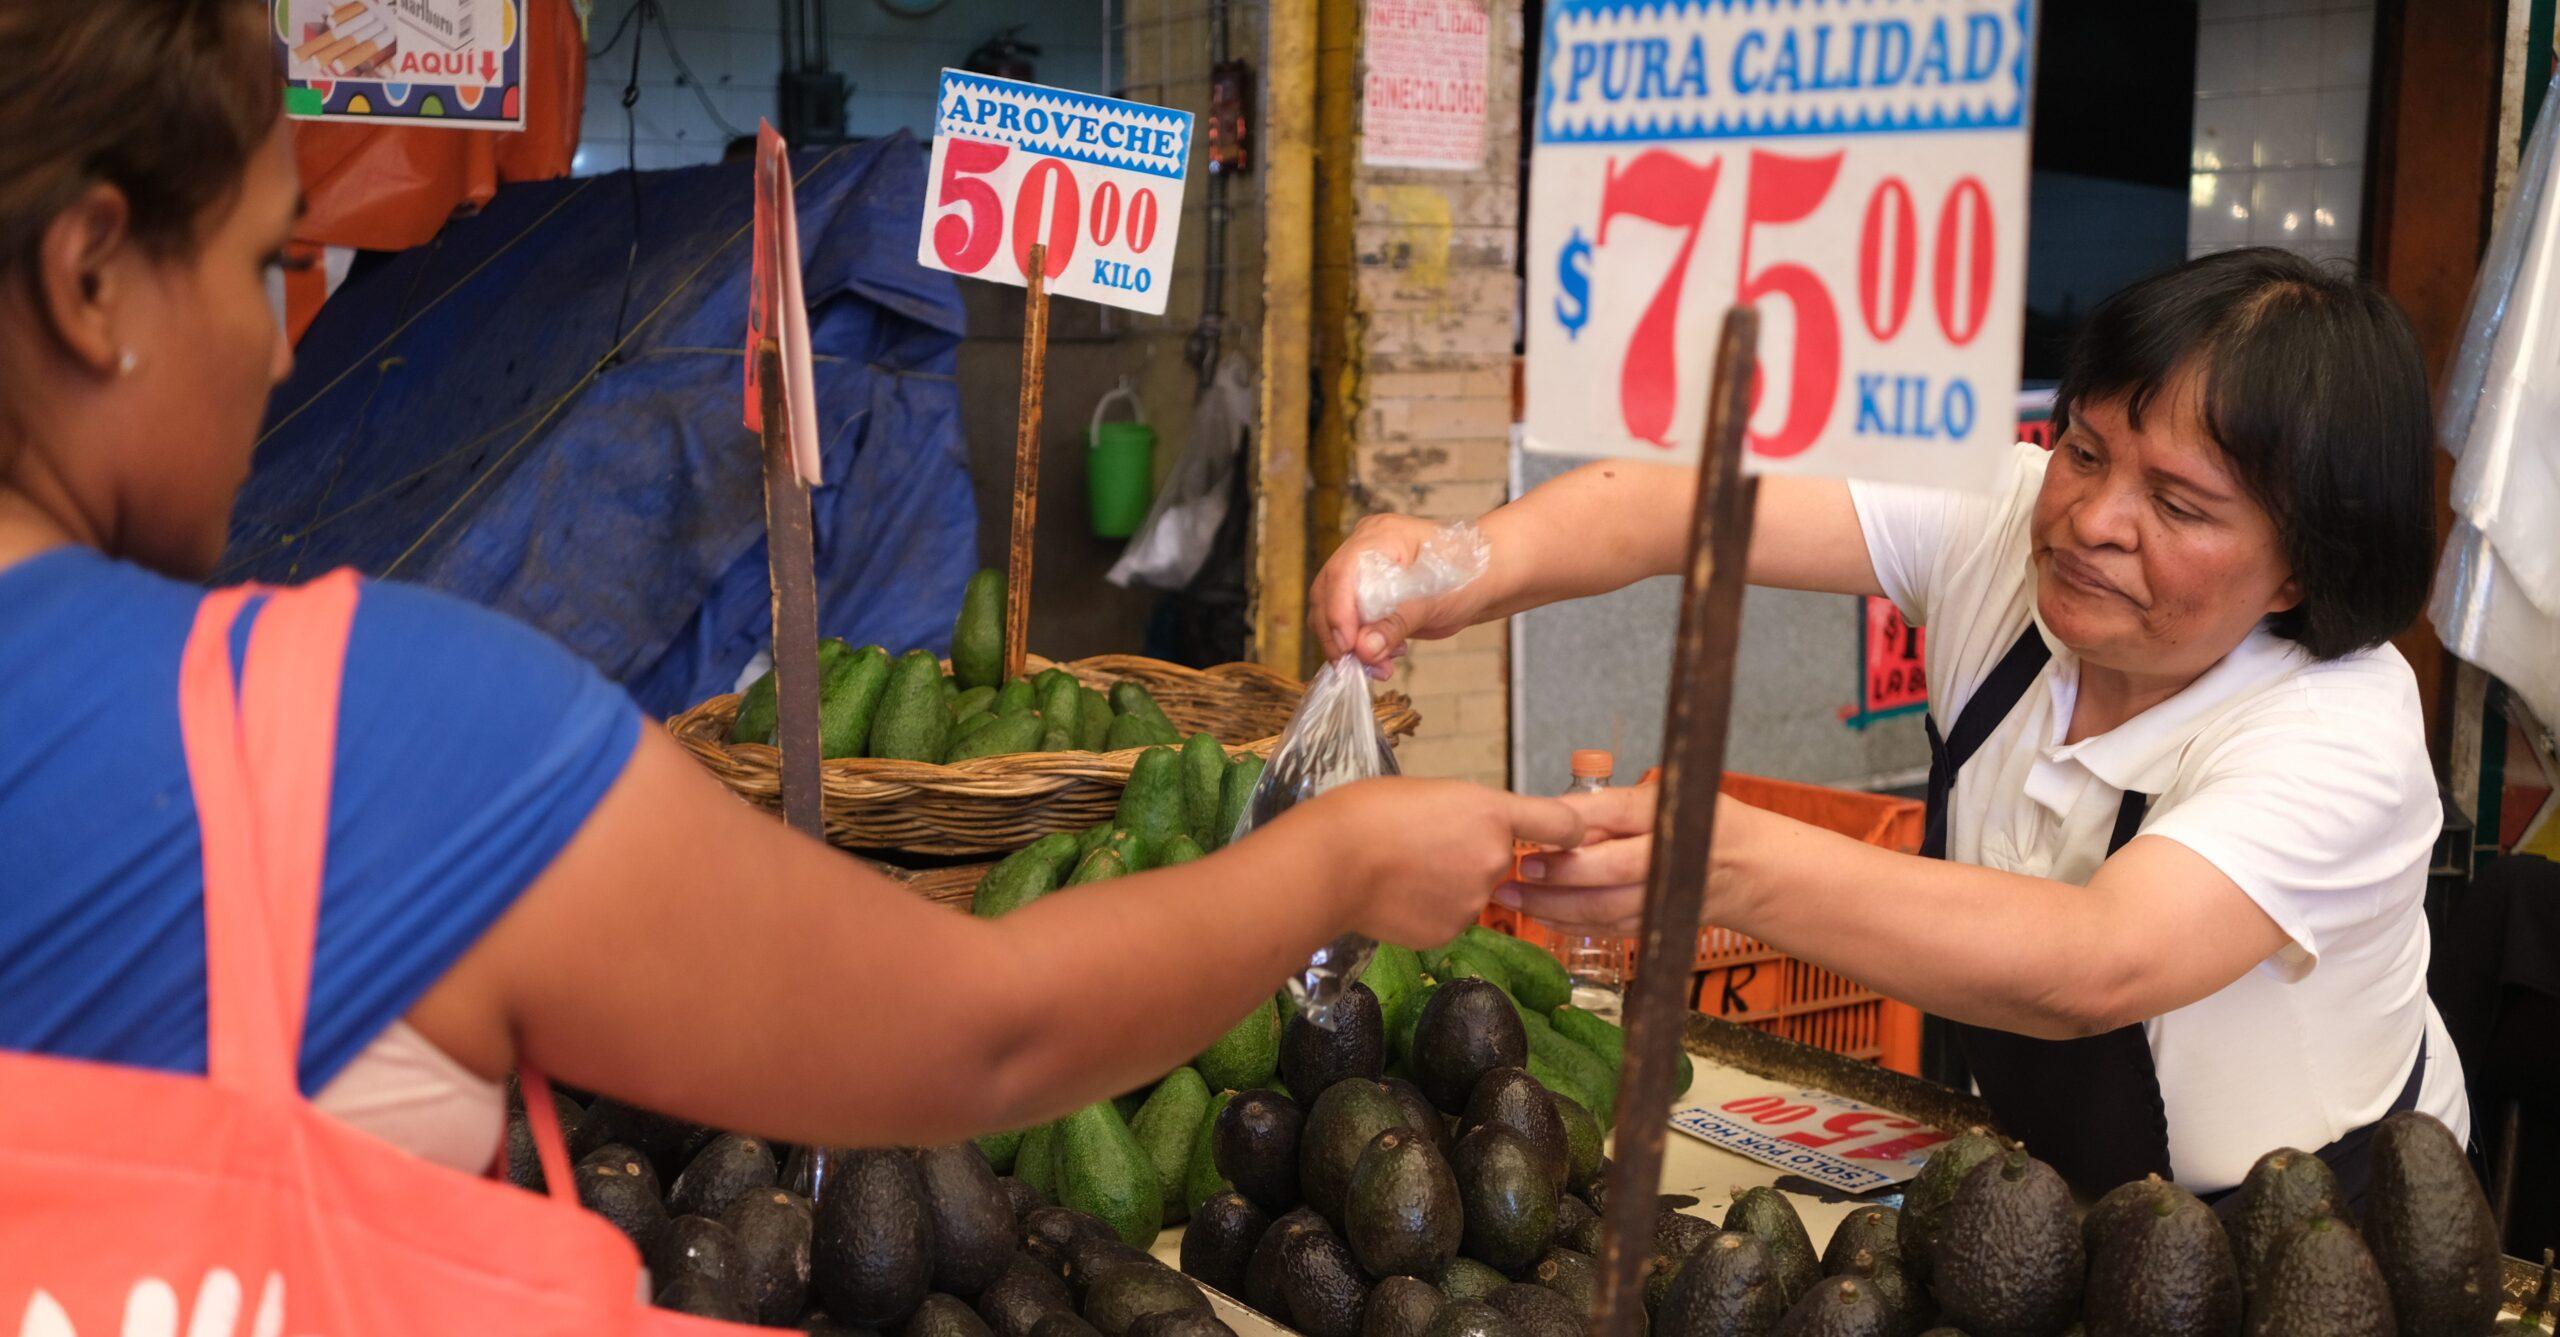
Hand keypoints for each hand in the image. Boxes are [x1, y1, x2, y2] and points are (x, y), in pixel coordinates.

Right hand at [1296, 777, 1582, 947]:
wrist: (1331, 863)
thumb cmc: (1368, 812)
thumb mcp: (1428, 793)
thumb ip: (1464, 813)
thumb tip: (1468, 832)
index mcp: (1490, 813)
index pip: (1559, 823)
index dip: (1567, 830)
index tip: (1566, 836)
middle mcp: (1494, 859)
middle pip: (1499, 859)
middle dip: (1471, 855)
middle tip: (1425, 847)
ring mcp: (1473, 901)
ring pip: (1472, 892)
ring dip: (1449, 886)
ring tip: (1401, 873)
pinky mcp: (1450, 932)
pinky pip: (1448, 919)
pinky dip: (1429, 911)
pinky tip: (1397, 898)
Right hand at [1308, 513, 1492, 676]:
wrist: (1481, 582)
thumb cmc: (1468, 575)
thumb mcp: (1437, 599)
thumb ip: (1398, 623)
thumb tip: (1364, 650)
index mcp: (1380, 536)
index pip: (1343, 571)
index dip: (1339, 611)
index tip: (1348, 646)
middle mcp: (1363, 549)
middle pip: (1328, 592)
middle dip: (1339, 635)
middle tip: (1355, 666)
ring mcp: (1361, 572)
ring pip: (1332, 612)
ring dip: (1348, 646)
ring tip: (1380, 667)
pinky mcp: (1365, 596)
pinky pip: (1348, 623)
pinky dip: (1359, 647)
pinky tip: (1384, 658)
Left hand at [1493, 785, 1759, 932]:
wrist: (1746, 867)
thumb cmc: (1693, 820)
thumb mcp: (1659, 798)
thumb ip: (1609, 811)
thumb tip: (1551, 821)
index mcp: (1669, 816)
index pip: (1616, 815)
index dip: (1573, 826)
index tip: (1535, 830)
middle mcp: (1670, 859)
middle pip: (1610, 872)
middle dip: (1560, 875)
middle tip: (1519, 871)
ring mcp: (1665, 899)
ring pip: (1605, 910)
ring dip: (1554, 907)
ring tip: (1514, 898)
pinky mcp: (1657, 925)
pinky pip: (1608, 930)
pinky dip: (1571, 925)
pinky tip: (1540, 915)